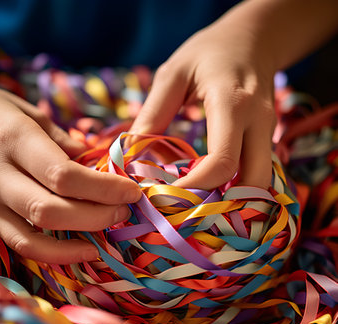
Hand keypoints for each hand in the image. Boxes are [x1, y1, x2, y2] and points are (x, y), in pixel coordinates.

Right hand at [0, 89, 140, 263]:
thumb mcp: (30, 115)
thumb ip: (63, 143)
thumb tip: (97, 167)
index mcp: (15, 140)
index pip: (65, 175)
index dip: (104, 189)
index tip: (132, 191)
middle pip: (51, 210)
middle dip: (96, 216)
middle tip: (124, 210)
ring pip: (31, 238)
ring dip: (76, 243)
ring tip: (106, 235)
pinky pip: (21, 245)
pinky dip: (54, 254)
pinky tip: (81, 249)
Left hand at [130, 6, 276, 189]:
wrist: (253, 39)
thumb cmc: (209, 52)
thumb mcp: (173, 74)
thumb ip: (153, 113)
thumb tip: (131, 153)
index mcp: (232, 104)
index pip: (221, 162)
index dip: (194, 187)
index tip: (166, 196)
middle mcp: (259, 124)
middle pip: (253, 183)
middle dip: (224, 204)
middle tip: (188, 206)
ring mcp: (269, 134)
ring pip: (260, 184)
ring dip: (233, 199)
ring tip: (198, 200)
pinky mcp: (267, 140)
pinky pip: (256, 174)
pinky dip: (236, 188)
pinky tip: (212, 188)